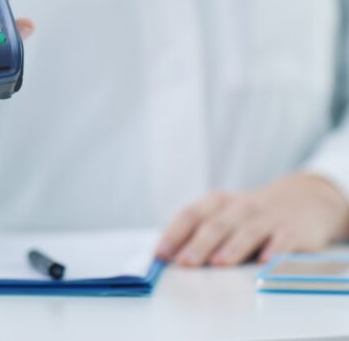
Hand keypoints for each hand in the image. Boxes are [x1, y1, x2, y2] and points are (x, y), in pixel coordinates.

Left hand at [156, 173, 348, 266]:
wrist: (303, 199)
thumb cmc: (250, 215)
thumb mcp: (224, 214)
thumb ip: (199, 231)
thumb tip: (168, 257)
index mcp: (217, 202)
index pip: (190, 215)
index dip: (174, 234)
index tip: (160, 254)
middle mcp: (239, 207)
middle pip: (216, 225)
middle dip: (199, 244)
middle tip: (185, 263)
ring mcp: (267, 218)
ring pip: (246, 232)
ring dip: (232, 248)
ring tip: (219, 263)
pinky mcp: (292, 230)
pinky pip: (283, 240)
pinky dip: (274, 250)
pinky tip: (265, 262)